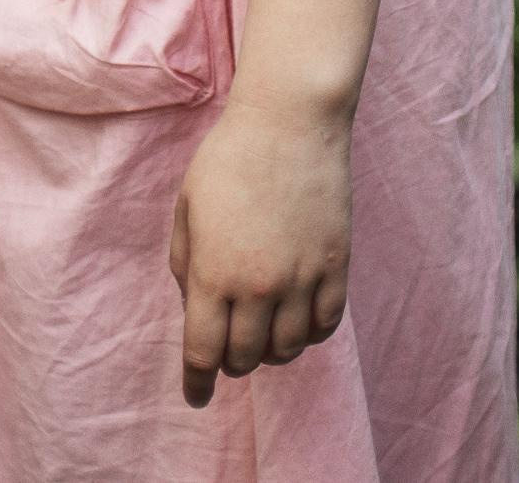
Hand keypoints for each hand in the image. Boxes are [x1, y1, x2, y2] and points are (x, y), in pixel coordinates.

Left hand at [168, 93, 351, 401]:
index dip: (197, 382)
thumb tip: (193, 303)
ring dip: (271, 348)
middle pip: (245, 358)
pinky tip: (298, 317)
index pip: (203, 352)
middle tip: (229, 344)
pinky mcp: (335, 268)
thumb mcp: (187, 204)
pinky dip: (309, 333)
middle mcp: (257, 286)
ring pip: (287, 349)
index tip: (196, 396)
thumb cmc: (229, 156)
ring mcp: (300, 280)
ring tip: (263, 329)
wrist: (290, 121)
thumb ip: (183, 261)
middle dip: (232, 360)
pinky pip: (324, 327)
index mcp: (212, 271)